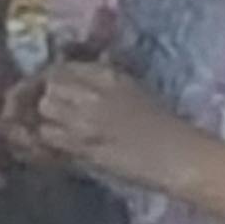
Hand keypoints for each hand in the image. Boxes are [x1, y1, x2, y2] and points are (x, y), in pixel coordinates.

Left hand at [4, 59, 217, 204]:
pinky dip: (50, 143)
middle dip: (48, 99)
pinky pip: (49, 136)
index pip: (63, 67)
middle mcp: (95, 89)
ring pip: (46, 107)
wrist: (178, 156)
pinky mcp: (84, 142)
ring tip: (62, 135)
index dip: (53, 83)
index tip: (54, 97)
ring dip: (47, 120)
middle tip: (55, 117)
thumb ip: (100, 86)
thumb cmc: (162, 129)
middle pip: (51, 83)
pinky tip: (63, 150)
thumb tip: (71, 88)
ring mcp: (88, 115)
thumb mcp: (131, 92)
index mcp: (108, 74)